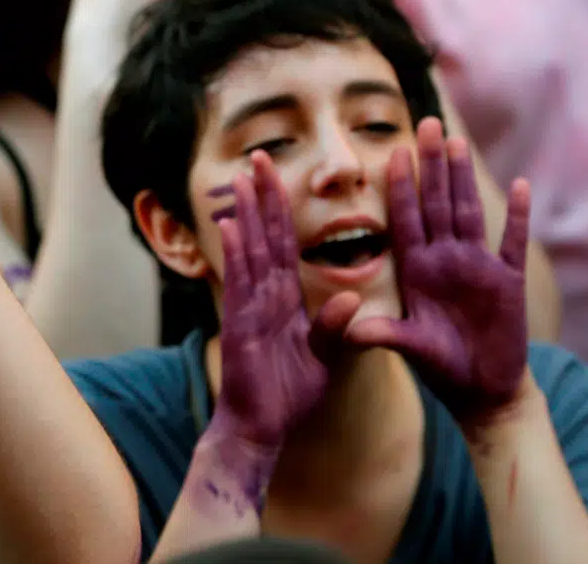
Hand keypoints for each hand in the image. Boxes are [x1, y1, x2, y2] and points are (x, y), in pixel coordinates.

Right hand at [214, 153, 356, 449]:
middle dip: (263, 198)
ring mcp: (250, 307)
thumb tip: (354, 300)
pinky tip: (232, 227)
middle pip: (265, 237)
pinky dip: (236, 254)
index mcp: (286, 300)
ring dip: (248, 215)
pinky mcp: (241, 324)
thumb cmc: (290, 396)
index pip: (285, 245)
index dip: (283, 211)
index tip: (280, 177)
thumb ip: (335, 329)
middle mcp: (266, 296)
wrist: (263, 429)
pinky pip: (240, 283)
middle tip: (258, 158)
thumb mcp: (325, 360)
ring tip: (244, 180)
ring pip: (251, 251)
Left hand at [345, 118, 530, 432]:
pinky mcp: (509, 283)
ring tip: (458, 141)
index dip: (401, 185)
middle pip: (438, 202)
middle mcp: (446, 260)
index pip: (406, 218)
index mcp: (418, 269)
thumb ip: (380, 334)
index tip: (394, 150)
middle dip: (432, 164)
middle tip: (425, 122)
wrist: (482, 392)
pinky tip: (521, 185)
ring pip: (470, 212)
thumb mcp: (407, 348)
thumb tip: (348, 330)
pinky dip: (519, 217)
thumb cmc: (441, 367)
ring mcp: (479, 267)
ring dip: (464, 178)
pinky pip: (514, 244)